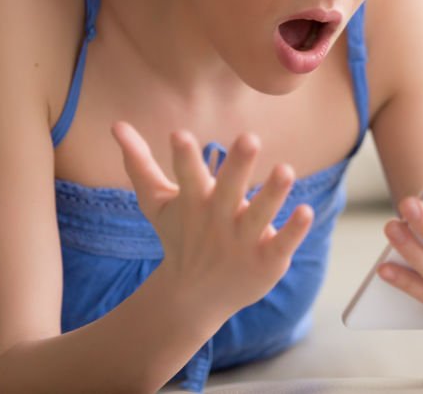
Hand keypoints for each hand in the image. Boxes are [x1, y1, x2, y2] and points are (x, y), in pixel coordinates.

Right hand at [111, 122, 313, 316]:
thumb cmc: (179, 237)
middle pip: (229, 190)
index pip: (187, 176)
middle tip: (249, 137)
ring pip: (259, 215)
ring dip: (272, 194)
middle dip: (237, 166)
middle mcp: (219, 220)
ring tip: (286, 170)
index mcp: (194, 202)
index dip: (184, 157)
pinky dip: (294, 230)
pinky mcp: (267, 260)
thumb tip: (115, 124)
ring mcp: (243, 242)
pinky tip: (307, 211)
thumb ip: (140, 164)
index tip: (179, 135)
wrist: (193, 298)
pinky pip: (282, 243)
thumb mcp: (157, 203)